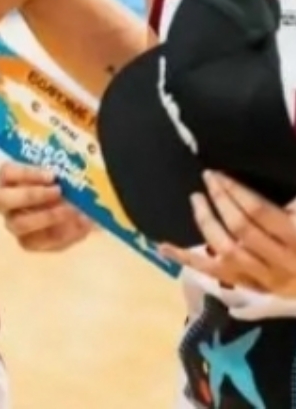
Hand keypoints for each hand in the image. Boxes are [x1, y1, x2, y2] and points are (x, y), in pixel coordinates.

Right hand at [0, 161, 92, 251]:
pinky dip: (63, 233)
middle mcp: (6, 202)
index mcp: (9, 178)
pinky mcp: (27, 242)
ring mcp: (14, 223)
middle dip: (31, 195)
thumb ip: (63, 172)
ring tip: (70, 210)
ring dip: (46, 217)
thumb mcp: (63, 172)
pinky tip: (80, 224)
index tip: (52, 175)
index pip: (7, 173)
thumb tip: (72, 177)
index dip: (26, 173)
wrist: (78, 207)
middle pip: (2, 200)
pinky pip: (40, 241)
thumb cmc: (63, 182)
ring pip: (19, 224)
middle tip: (58, 191)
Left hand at [159, 171, 295, 295]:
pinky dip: (186, 259)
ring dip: (207, 222)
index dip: (236, 191)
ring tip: (196, 199)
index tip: (218, 174)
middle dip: (221, 200)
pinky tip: (163, 246)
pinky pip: (214, 274)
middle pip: (241, 229)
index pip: (259, 212)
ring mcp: (264, 279)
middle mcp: (281, 262)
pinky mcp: (252, 288)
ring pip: (227, 252)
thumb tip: (285, 158)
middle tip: (208, 178)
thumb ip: (292, 202)